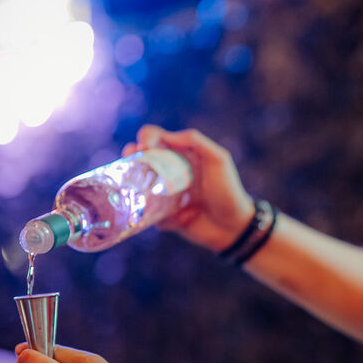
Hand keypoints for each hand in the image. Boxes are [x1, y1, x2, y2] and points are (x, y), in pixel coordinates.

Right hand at [122, 125, 256, 251]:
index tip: (145, 149)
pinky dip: (144, 211)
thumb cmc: (228, 190)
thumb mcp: (218, 159)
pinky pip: (145, 212)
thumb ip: (196, 141)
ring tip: (130, 184)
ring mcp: (163, 194)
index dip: (146, 138)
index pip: (156, 137)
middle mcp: (169, 171)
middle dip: (129, 156)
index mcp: (181, 154)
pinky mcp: (162, 215)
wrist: (233, 227)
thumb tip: (166, 135)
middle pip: (139, 158)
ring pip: (136, 184)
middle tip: (128, 161)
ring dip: (128, 182)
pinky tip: (155, 213)